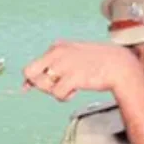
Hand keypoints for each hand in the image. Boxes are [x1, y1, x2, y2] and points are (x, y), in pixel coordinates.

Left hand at [22, 40, 138, 100]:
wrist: (119, 65)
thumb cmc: (95, 62)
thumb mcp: (71, 57)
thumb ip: (51, 66)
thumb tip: (25, 85)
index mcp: (57, 47)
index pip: (31, 67)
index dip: (32, 80)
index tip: (35, 89)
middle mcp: (57, 53)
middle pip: (31, 74)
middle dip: (40, 85)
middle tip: (56, 86)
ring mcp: (65, 64)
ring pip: (44, 86)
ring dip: (55, 91)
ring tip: (70, 87)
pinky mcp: (73, 77)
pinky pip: (57, 94)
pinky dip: (65, 96)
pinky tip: (75, 90)